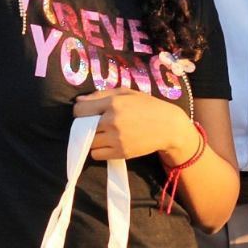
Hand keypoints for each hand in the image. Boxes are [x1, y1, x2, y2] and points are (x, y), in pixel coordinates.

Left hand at [74, 87, 196, 161]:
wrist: (169, 127)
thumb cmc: (147, 106)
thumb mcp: (126, 93)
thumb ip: (101, 94)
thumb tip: (78, 101)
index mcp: (113, 103)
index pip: (80, 109)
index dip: (80, 110)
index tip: (86, 111)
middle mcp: (112, 121)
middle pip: (82, 127)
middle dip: (85, 125)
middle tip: (95, 123)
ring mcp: (116, 138)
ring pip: (88, 142)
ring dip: (92, 138)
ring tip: (103, 133)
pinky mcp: (120, 153)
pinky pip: (96, 155)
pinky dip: (99, 150)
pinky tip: (109, 143)